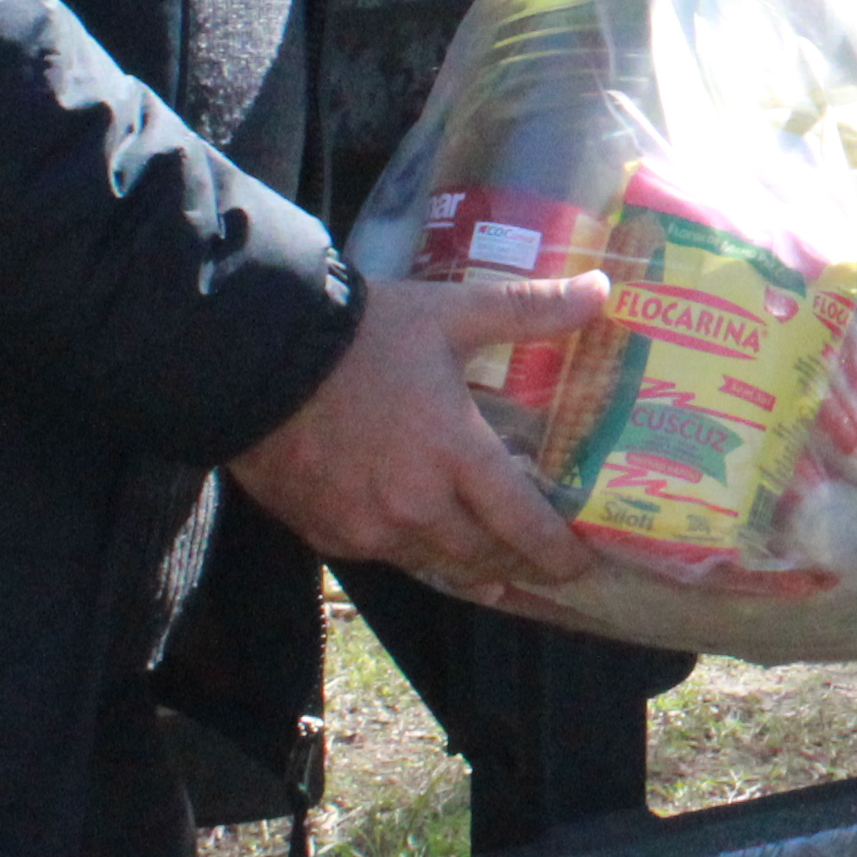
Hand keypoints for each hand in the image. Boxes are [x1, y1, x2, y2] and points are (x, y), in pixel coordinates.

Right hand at [226, 275, 598, 595]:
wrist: (255, 360)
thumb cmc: (362, 335)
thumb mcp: (449, 313)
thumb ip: (529, 310)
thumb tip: (601, 290)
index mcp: (455, 453)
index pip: (523, 524)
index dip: (558, 553)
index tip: (582, 564)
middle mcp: (417, 505)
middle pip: (485, 558)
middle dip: (521, 564)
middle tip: (544, 561)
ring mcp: (370, 528)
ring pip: (437, 566)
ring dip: (472, 567)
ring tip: (497, 566)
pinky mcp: (330, 535)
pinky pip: (390, 560)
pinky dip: (418, 556)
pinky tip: (430, 544)